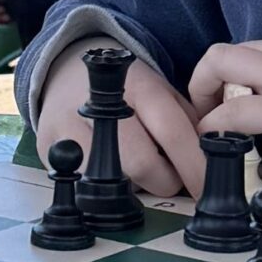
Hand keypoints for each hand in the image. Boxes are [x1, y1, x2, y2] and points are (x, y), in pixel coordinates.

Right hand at [34, 46, 203, 199]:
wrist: (66, 73)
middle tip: (172, 176)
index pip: (171, 132)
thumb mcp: (161, 93)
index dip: (195, 166)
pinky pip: (87, 185)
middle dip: (166, 180)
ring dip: (138, 185)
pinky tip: (115, 170)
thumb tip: (213, 161)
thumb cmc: (124, 90)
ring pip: (116, 181)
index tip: (207, 188)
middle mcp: (101, 105)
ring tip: (142, 168)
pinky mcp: (48, 149)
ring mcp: (70, 127)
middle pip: (143, 164)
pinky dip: (109, 185)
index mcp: (136, 86)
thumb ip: (188, 123)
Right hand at [189, 36, 261, 149]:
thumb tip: (251, 126)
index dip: (208, 124)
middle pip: (221, 58)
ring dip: (231, 69)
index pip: (229, 111)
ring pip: (244, 47)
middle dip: (202, 80)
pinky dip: (259, 63)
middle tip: (207, 103)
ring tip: (239, 93)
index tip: (205, 133)